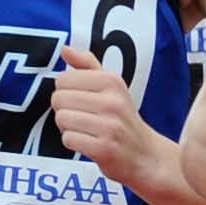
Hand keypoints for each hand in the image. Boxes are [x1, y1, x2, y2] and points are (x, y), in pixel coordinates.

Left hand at [52, 46, 166, 186]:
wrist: (146, 155)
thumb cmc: (123, 119)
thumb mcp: (112, 87)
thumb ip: (87, 66)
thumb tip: (65, 49)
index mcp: (112, 81)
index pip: (63, 79)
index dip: (67, 92)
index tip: (84, 102)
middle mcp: (113, 102)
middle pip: (58, 99)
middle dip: (65, 111)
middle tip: (85, 119)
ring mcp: (110, 126)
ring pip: (62, 119)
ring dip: (69, 128)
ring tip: (87, 131)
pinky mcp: (105, 148)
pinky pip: (68, 139)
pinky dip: (74, 143)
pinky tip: (90, 143)